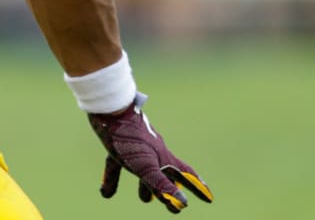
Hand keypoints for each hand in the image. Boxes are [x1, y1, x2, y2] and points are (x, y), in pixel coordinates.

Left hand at [87, 93, 213, 213]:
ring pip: (144, 170)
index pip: (185, 174)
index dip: (197, 187)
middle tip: (172, 204)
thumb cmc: (130, 139)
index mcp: (164, 157)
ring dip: (146, 186)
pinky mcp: (119, 144)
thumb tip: (182, 204)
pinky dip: (114, 179)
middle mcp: (154, 151)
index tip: (209, 198)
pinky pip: (118, 165)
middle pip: (166, 174)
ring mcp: (137, 146)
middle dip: (170, 189)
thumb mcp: (146, 166)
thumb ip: (161, 185)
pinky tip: (106, 193)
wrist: (110, 110)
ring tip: (145, 199)